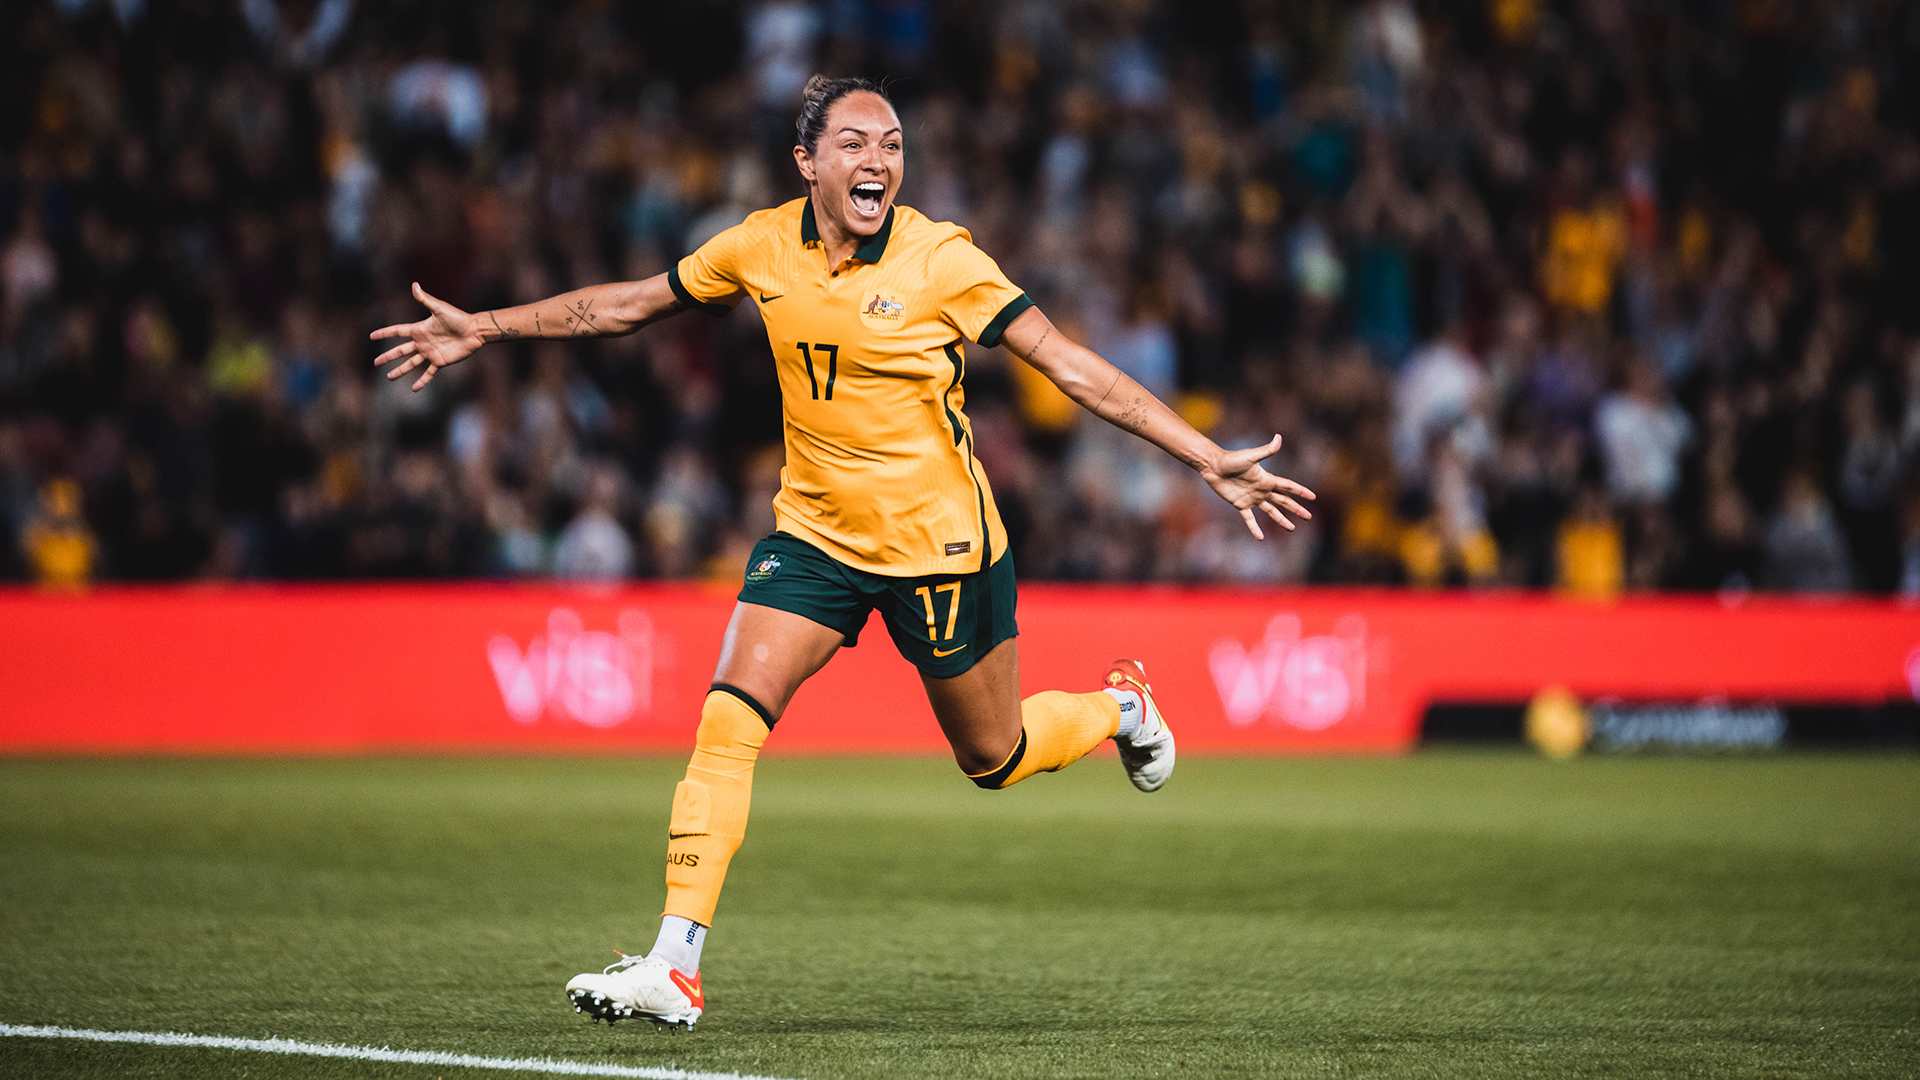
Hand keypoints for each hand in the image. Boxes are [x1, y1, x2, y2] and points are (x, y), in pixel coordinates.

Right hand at [369, 282, 482, 391]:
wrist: (474, 331)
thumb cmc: (458, 318)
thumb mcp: (439, 308)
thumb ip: (425, 300)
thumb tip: (414, 285)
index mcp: (419, 330)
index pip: (397, 332)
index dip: (385, 333)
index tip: (372, 336)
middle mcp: (422, 342)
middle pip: (401, 350)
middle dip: (388, 356)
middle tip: (376, 362)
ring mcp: (430, 353)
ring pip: (411, 364)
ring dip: (400, 371)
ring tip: (389, 377)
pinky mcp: (440, 362)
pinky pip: (429, 373)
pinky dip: (422, 381)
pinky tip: (414, 388)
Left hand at [1202, 435, 1316, 539]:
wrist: (1214, 466)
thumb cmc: (1232, 459)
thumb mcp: (1251, 456)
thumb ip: (1266, 450)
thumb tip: (1279, 437)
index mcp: (1267, 479)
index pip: (1288, 487)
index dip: (1300, 492)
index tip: (1313, 497)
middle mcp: (1262, 489)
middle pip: (1283, 501)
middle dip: (1296, 509)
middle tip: (1308, 517)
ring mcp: (1252, 498)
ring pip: (1271, 511)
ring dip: (1281, 520)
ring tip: (1291, 528)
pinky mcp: (1240, 504)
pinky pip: (1249, 519)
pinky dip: (1254, 528)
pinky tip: (1260, 537)